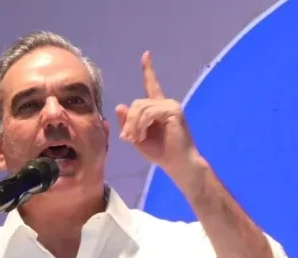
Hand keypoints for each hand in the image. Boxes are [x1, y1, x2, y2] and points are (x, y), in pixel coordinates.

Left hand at [114, 51, 204, 185]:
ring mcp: (170, 105)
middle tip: (127, 138)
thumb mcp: (138, 137)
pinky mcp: (173, 111)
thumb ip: (128, 123)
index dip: (148, 70)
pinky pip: (149, 113)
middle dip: (128, 120)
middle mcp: (165, 103)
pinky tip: (141, 137)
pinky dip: (141, 125)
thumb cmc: (159, 152)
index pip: (152, 85)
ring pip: (141, 107)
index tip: (146, 55)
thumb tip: (120, 105)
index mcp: (157, 108)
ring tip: (135, 139)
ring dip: (133, 125)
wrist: (177, 163)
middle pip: (137, 103)